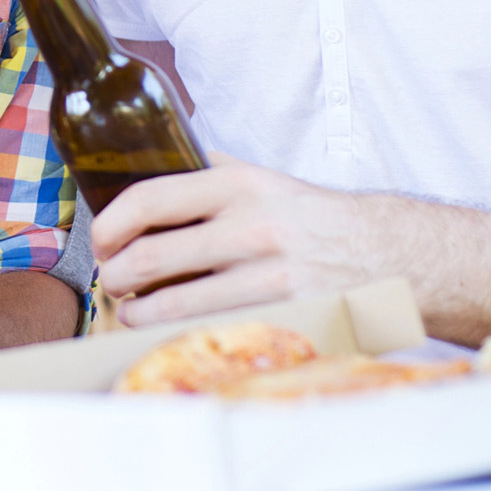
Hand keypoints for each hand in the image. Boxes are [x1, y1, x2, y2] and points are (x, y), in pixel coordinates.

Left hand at [92, 154, 389, 326]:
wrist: (388, 253)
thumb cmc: (314, 218)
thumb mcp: (266, 178)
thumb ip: (212, 169)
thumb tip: (155, 155)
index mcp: (238, 186)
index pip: (150, 198)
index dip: (110, 224)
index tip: (101, 239)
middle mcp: (251, 228)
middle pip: (151, 258)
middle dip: (116, 275)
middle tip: (112, 281)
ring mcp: (269, 277)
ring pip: (174, 305)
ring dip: (137, 312)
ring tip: (132, 310)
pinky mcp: (285, 317)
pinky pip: (212, 331)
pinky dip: (180, 335)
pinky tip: (171, 331)